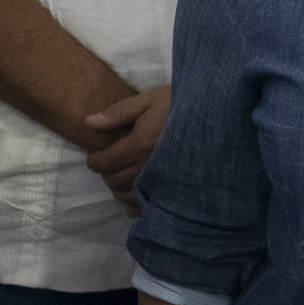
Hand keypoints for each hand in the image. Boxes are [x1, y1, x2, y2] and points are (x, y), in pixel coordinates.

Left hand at [80, 83, 170, 209]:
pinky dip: (137, 203)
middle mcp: (149, 166)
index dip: (94, 160)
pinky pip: (148, 205)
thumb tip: (89, 122)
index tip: (95, 155)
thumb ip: (118, 112)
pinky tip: (137, 194)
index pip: (105, 162)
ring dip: (119, 187)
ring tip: (122, 174)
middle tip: (109, 162)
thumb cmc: (180, 104)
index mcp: (140, 144)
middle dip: (106, 173)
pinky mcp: (174, 189)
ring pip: (128, 195)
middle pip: (114, 181)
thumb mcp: (149, 99)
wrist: (215, 115)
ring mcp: (163, 181)